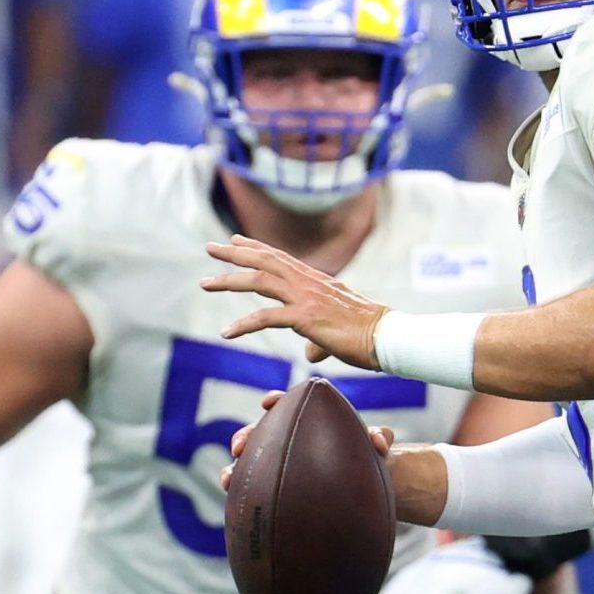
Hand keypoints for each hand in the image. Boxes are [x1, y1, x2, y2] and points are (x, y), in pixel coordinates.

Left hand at [202, 237, 386, 367]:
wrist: (388, 337)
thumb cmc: (370, 335)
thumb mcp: (338, 330)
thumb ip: (318, 339)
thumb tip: (309, 353)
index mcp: (317, 281)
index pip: (281, 258)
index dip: (256, 247)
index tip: (235, 239)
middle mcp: (308, 282)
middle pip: (264, 260)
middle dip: (234, 253)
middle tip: (209, 248)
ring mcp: (305, 297)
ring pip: (258, 280)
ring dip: (228, 280)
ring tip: (204, 282)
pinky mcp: (305, 317)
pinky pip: (265, 318)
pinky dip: (243, 325)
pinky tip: (226, 333)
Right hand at [218, 388, 395, 488]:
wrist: (365, 492)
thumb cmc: (367, 461)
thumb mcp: (375, 450)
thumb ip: (378, 440)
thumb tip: (381, 439)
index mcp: (309, 424)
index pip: (288, 406)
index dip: (276, 402)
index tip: (270, 401)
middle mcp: (290, 442)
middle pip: (261, 434)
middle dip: (246, 437)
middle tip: (239, 446)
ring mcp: (281, 466)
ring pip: (252, 464)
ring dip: (236, 469)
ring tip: (228, 478)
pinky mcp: (277, 488)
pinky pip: (256, 490)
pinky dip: (243, 492)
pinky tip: (235, 501)